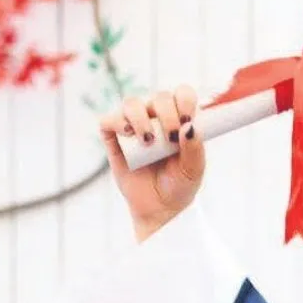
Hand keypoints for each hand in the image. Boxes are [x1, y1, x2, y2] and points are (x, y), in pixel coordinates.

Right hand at [98, 85, 205, 241]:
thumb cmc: (180, 185)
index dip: (185, 99)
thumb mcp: (194, 170)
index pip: (182, 94)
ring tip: (147, 140)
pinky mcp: (114, 139)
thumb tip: (189, 126)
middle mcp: (157, 118)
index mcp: (180, 120)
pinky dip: (116, 122)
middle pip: (159, 97)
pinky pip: (108, 121)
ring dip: (140, 117)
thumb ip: (195, 148)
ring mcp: (134, 126)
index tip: (188, 118)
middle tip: (170, 139)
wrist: (160, 208)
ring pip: (132, 103)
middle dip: (167, 113)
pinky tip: (128, 134)